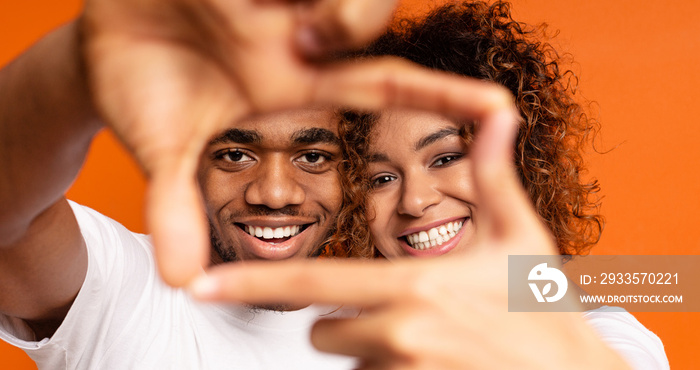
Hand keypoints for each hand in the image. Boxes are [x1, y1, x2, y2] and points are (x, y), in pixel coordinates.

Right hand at [79, 0, 509, 285]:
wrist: (99, 46)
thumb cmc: (140, 92)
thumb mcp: (162, 150)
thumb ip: (177, 207)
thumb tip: (180, 280)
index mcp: (295, 81)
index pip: (389, 85)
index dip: (445, 98)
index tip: (503, 110)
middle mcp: (295, 35)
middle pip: (369, 15)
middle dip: (343, 16)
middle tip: (287, 33)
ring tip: (240, 7)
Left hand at [189, 100, 628, 368]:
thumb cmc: (547, 310)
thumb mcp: (522, 238)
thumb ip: (496, 177)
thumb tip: (498, 115)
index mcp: (415, 284)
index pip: (313, 282)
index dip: (251, 283)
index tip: (201, 286)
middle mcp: (400, 332)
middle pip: (324, 331)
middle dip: (344, 324)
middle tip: (399, 317)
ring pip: (353, 363)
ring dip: (375, 354)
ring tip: (431, 344)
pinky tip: (437, 365)